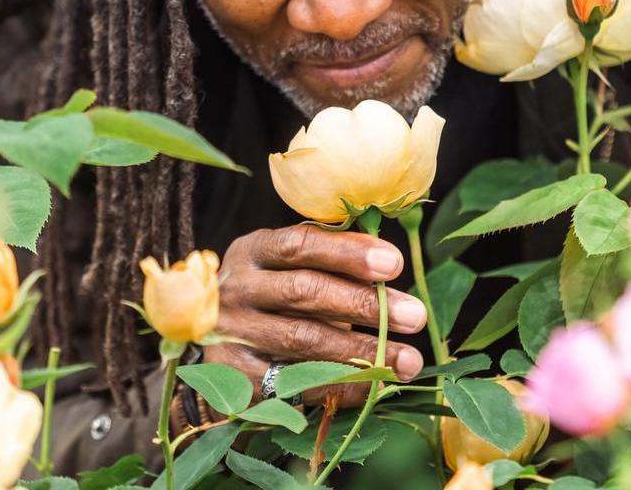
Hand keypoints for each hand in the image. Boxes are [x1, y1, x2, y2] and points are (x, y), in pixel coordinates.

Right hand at [204, 223, 425, 407]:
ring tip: (409, 360)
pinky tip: (375, 385)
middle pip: (304, 292)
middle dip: (364, 304)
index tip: (395, 263)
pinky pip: (295, 384)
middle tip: (415, 315)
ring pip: (302, 342)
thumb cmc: (273, 289)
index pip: (301, 244)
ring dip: (362, 352)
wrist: (215, 336)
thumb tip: (388, 264)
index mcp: (253, 250)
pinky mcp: (236, 379)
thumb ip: (330, 258)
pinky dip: (339, 385)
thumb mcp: (289, 263)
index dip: (348, 253)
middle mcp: (238, 289)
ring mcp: (233, 336)